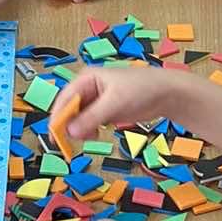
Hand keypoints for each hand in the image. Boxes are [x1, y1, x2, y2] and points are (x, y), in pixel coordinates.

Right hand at [59, 65, 177, 142]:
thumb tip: (71, 131)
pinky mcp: (104, 111)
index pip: (65, 98)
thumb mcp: (114, 103)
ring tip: (91, 136)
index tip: (55, 135)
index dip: (57, 117)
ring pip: (78, 118)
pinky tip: (97, 134)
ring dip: (80, 129)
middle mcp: (88, 88)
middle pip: (69, 109)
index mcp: (86, 78)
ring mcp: (96, 100)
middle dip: (69, 125)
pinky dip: (89, 131)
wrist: (166, 94)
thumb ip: (92, 117)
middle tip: (71, 141)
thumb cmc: (142, 89)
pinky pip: (89, 123)